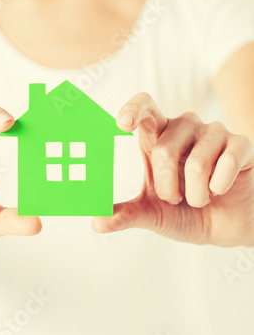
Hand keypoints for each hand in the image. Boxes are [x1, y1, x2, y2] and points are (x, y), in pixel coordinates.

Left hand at [93, 93, 253, 246]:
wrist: (226, 227)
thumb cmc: (185, 212)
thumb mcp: (152, 215)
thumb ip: (125, 215)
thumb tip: (96, 221)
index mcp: (158, 136)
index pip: (145, 107)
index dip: (133, 109)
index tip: (122, 124)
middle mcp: (184, 127)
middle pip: (163, 151)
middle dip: (167, 188)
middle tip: (176, 198)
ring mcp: (214, 132)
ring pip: (196, 164)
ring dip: (196, 195)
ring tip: (201, 197)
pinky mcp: (241, 143)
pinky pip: (227, 163)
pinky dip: (220, 187)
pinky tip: (222, 189)